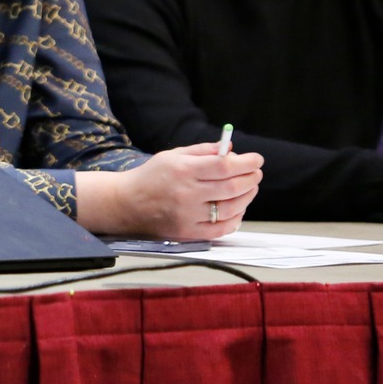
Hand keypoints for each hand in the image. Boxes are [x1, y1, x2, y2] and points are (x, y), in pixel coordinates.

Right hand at [76, 143, 264, 240]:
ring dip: (247, 197)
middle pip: (232, 187)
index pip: (224, 166)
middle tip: (256, 173)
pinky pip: (222, 229)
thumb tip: (230, 150)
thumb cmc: (150, 177)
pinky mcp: (188, 233)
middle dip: (251, 178)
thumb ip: (202, 151)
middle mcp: (187, 194)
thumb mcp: (172, 156)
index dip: (246, 163)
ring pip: (231, 208)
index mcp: (183, 170)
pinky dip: (236, 219)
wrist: (125, 204)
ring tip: (250, 188)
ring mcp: (188, 216)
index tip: (257, 159)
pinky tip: (238, 209)